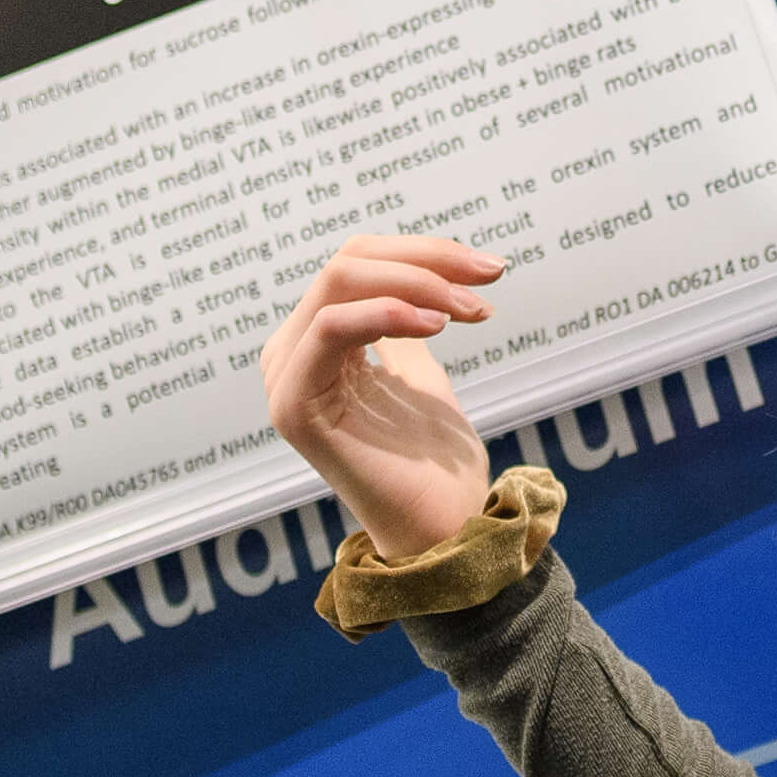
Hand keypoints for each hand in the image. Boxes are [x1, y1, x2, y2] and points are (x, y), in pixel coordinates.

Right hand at [260, 233, 504, 557]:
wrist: (441, 524)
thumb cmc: (433, 457)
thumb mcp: (418, 369)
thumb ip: (401, 320)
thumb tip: (413, 268)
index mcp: (315, 342)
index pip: (359, 262)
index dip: (425, 252)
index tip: (490, 269)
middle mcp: (291, 353)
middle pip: (348, 262)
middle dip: (427, 261)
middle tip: (489, 277)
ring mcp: (286, 378)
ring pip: (339, 283)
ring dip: (418, 284)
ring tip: (471, 310)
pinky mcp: (294, 406)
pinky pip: (330, 328)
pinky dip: (387, 312)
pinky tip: (437, 324)